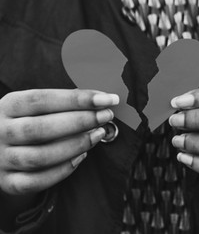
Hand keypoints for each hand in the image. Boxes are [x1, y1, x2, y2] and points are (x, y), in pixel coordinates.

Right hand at [0, 89, 117, 195]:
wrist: (0, 148)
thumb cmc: (27, 120)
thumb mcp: (35, 106)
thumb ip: (63, 104)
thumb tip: (101, 102)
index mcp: (7, 106)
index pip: (41, 100)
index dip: (76, 99)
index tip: (105, 99)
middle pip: (39, 129)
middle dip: (80, 121)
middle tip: (106, 116)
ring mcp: (2, 158)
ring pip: (39, 157)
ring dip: (75, 146)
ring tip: (99, 134)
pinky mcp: (7, 181)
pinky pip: (36, 181)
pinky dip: (63, 170)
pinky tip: (82, 157)